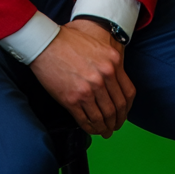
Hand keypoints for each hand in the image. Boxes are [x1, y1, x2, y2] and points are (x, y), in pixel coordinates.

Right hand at [29, 18, 134, 137]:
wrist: (45, 43)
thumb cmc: (69, 41)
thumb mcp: (98, 47)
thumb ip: (110, 64)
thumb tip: (115, 85)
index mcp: (113, 62)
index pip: (128, 93)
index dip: (127, 109)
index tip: (124, 114)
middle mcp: (104, 77)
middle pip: (117, 107)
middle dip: (117, 121)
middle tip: (114, 127)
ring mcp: (88, 89)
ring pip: (102, 117)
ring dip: (104, 128)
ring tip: (104, 132)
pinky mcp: (72, 99)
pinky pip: (85, 119)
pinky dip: (90, 128)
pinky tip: (91, 129)